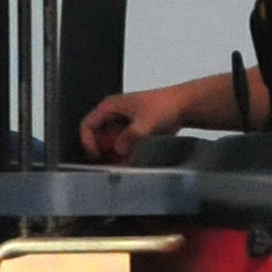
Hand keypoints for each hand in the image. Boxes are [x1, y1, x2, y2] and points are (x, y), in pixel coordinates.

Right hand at [80, 82, 199, 161]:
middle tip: (112, 166)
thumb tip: (118, 150)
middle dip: (103, 153)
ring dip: (114, 156)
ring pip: (109, 143)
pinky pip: (121, 146)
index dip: (88, 143)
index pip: (87, 125)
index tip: (98, 157)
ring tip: (124, 166)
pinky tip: (132, 162)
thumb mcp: (146, 123)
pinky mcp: (131, 131)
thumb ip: (131, 136)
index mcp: (109, 106)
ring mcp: (121, 123)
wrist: (185, 105)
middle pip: (97, 137)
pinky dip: (124, 155)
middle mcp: (112, 114)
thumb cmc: (164, 107)